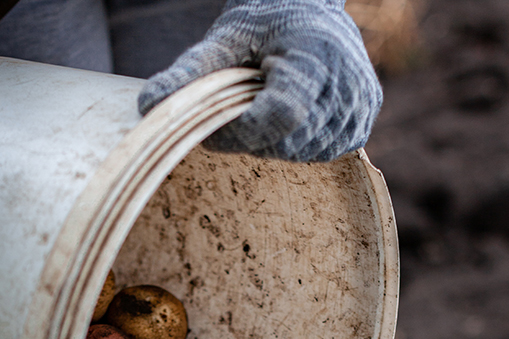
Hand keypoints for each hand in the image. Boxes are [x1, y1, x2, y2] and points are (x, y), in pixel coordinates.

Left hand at [138, 0, 381, 162]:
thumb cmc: (262, 21)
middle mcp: (345, 86)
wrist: (309, 4)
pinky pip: (320, 154)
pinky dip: (296, 143)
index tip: (214, 126)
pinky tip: (289, 115)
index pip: (277, 119)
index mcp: (314, 58)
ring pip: (302, 154)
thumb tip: (146, 107)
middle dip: (253, 137)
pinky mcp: (361, 123)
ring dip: (274, 142)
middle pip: (286, 144)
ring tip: (266, 103)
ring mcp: (358, 107)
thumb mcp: (222, 40)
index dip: (240, 131)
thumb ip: (187, 75)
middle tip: (238, 109)